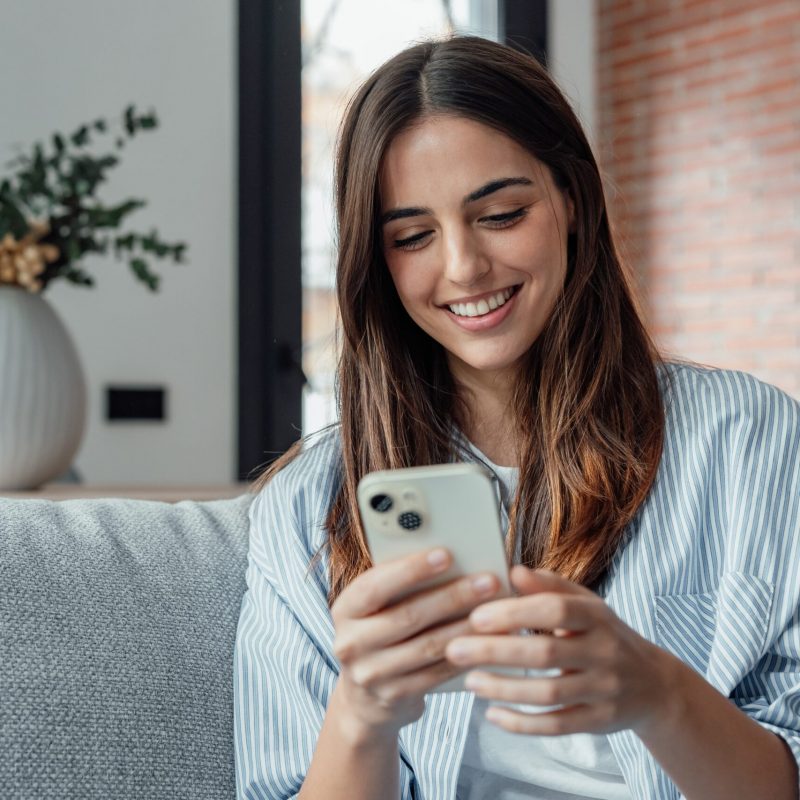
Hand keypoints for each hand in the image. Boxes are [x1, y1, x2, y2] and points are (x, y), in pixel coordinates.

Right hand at [331, 548, 501, 738]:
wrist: (364, 697)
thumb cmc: (378, 632)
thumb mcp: (375, 607)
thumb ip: (398, 585)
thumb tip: (448, 557)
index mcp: (345, 609)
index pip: (375, 585)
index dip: (411, 569)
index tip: (446, 554)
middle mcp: (351, 643)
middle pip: (408, 616)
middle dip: (453, 596)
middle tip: (488, 581)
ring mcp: (371, 674)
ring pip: (428, 646)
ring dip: (466, 627)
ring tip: (497, 610)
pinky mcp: (395, 696)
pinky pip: (437, 673)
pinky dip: (465, 654)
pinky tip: (487, 640)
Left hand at [444, 566, 680, 735]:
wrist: (653, 684)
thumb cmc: (604, 634)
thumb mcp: (584, 604)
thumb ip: (549, 587)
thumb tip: (513, 570)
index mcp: (596, 616)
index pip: (554, 610)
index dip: (514, 613)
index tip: (476, 616)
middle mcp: (604, 652)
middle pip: (546, 653)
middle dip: (497, 652)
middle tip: (455, 650)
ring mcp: (604, 690)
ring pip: (549, 694)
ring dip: (504, 689)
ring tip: (470, 681)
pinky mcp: (599, 722)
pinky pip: (557, 726)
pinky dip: (523, 723)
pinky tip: (493, 715)